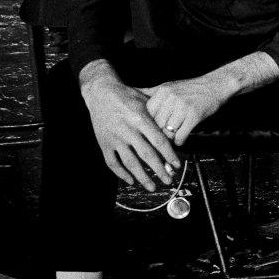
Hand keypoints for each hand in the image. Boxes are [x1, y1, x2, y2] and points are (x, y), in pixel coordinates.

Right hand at [81, 76, 180, 191]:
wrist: (101, 92)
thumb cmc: (127, 96)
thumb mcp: (146, 102)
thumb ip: (158, 118)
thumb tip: (175, 135)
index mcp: (140, 119)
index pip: (159, 141)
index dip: (169, 155)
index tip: (177, 165)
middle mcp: (127, 130)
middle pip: (147, 155)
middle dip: (159, 170)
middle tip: (169, 180)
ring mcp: (114, 138)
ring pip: (130, 162)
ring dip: (142, 177)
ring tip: (152, 187)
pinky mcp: (104, 143)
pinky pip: (112, 163)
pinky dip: (121, 174)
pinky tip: (131, 180)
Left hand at [139, 74, 230, 146]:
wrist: (216, 85)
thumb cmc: (191, 88)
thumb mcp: (170, 86)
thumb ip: (151, 92)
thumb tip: (131, 94)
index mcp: (163, 91)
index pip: (147, 113)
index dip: (148, 124)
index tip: (149, 131)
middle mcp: (171, 97)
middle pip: (156, 123)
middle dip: (158, 134)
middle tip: (159, 141)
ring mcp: (183, 106)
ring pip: (167, 131)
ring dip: (168, 139)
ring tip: (170, 141)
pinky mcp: (194, 115)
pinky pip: (180, 135)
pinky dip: (179, 141)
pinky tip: (180, 140)